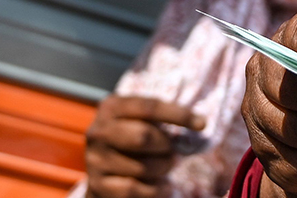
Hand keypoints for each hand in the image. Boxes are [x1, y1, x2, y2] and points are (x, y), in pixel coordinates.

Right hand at [84, 95, 205, 197]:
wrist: (105, 171)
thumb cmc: (135, 139)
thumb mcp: (144, 121)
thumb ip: (163, 119)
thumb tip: (199, 123)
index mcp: (111, 107)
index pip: (149, 107)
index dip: (178, 115)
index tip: (202, 124)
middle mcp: (98, 131)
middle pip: (144, 136)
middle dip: (166, 146)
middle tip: (172, 151)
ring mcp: (95, 159)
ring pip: (142, 166)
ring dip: (162, 169)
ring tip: (164, 167)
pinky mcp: (97, 185)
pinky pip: (135, 189)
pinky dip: (155, 189)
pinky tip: (161, 185)